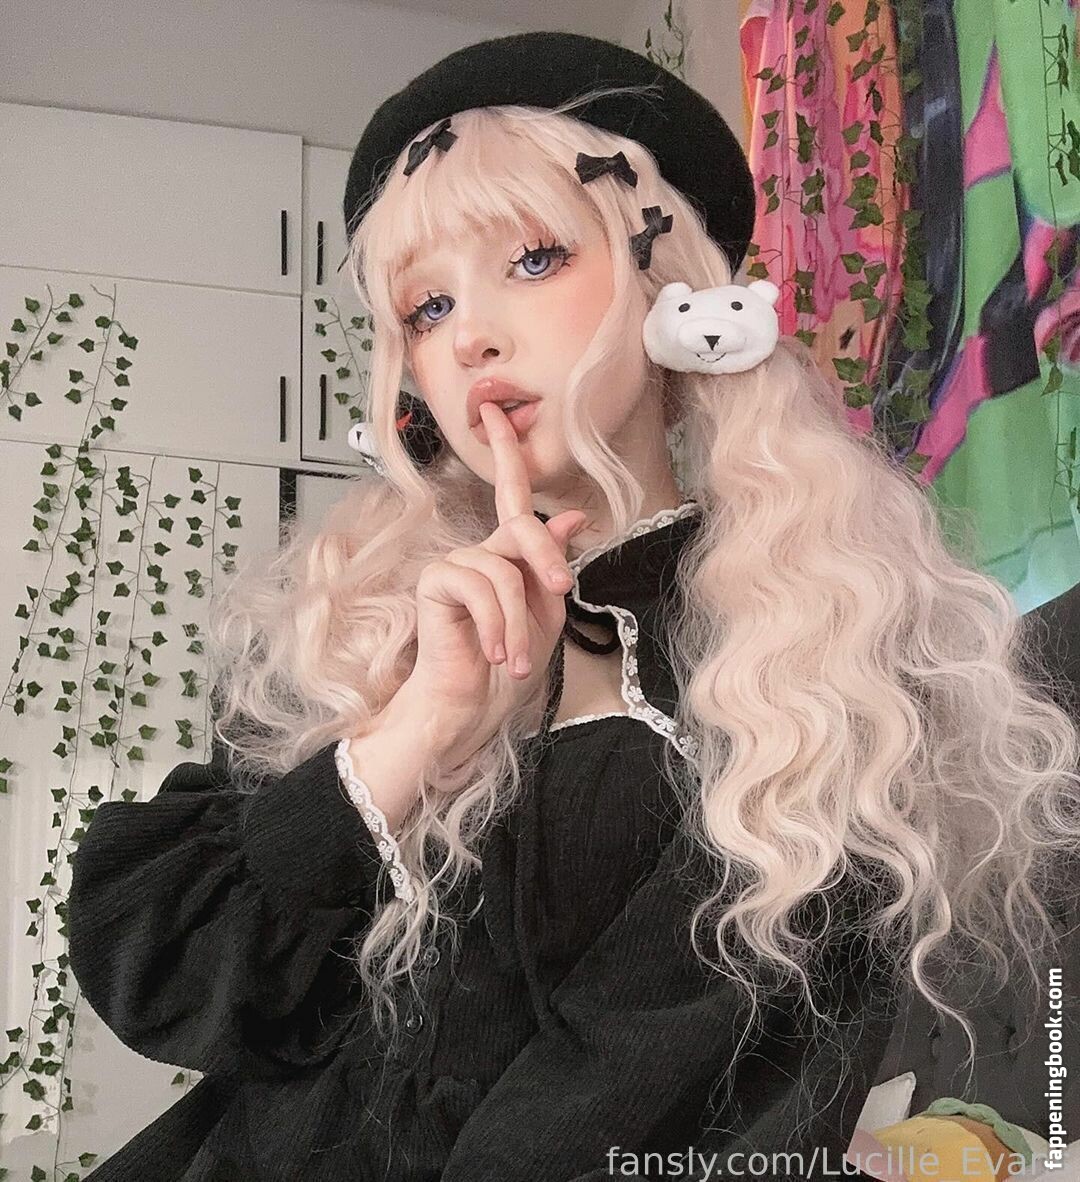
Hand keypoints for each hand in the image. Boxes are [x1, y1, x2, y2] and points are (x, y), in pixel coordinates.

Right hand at [404, 400, 586, 767]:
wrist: (472, 708)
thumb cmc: (505, 669)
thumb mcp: (545, 614)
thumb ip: (553, 565)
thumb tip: (574, 516)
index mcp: (505, 557)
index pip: (510, 495)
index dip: (505, 451)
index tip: (498, 410)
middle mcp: (478, 553)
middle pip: (522, 525)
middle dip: (548, 556)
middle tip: (563, 588)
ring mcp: (455, 566)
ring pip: (505, 569)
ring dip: (519, 621)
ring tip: (515, 658)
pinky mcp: (436, 582)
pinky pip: (479, 585)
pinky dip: (496, 625)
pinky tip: (493, 652)